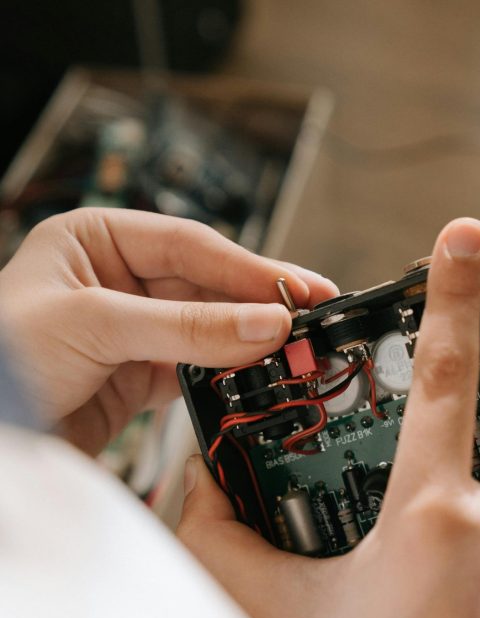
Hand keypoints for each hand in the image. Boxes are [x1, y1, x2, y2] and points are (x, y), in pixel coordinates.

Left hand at [0, 208, 336, 453]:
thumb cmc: (0, 357)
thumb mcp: (96, 324)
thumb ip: (187, 326)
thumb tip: (266, 325)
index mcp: (95, 240)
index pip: (190, 245)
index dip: (248, 268)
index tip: (297, 289)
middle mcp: (114, 281)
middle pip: (204, 287)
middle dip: (255, 305)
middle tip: (311, 317)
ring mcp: (127, 331)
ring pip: (205, 329)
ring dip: (246, 342)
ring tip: (292, 349)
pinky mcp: (132, 378)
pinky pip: (192, 369)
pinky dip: (224, 375)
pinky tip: (254, 375)